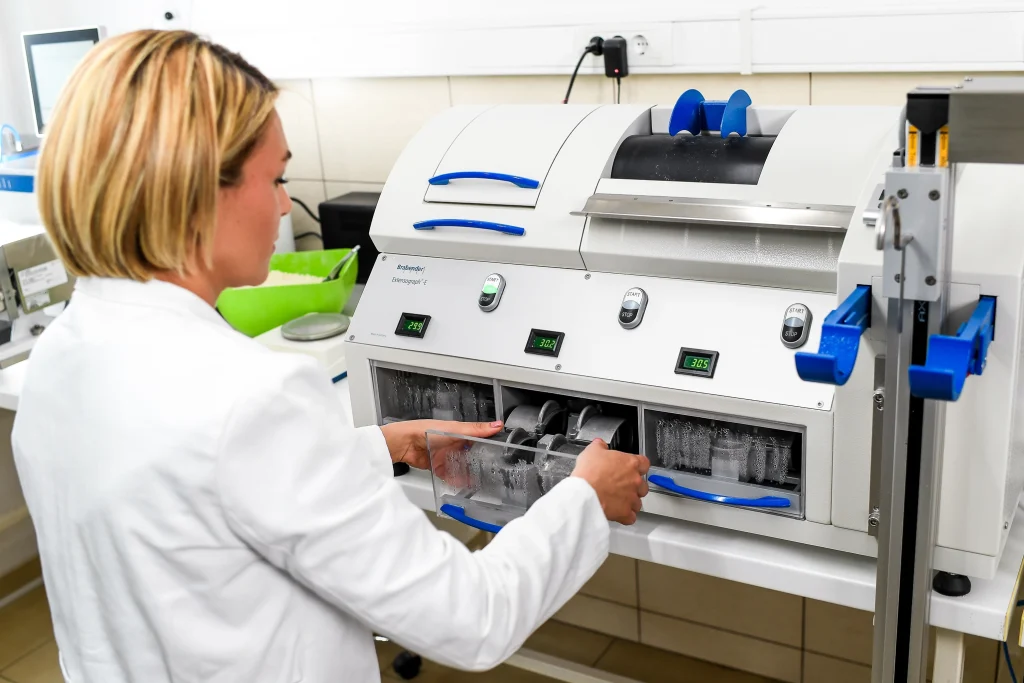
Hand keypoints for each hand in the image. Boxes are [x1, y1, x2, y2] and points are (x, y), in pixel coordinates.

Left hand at [380, 419, 503, 469]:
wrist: (405, 443)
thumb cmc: (427, 430)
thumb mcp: (456, 430)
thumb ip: (476, 430)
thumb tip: (497, 425)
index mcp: (458, 432)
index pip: (477, 439)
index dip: (488, 445)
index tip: (501, 452)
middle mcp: (452, 444)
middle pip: (469, 454)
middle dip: (478, 462)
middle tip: (492, 470)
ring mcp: (445, 456)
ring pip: (460, 466)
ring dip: (468, 473)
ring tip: (481, 480)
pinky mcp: (437, 466)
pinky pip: (449, 475)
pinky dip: (456, 480)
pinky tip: (464, 485)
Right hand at [571, 440, 649, 524]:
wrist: (584, 493)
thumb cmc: (589, 472)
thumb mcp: (592, 451)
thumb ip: (600, 446)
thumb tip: (600, 444)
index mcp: (630, 464)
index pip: (644, 463)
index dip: (638, 466)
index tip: (631, 468)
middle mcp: (635, 481)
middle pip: (643, 485)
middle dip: (634, 486)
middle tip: (622, 486)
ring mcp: (632, 498)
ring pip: (638, 502)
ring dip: (630, 502)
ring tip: (618, 501)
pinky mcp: (625, 513)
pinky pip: (631, 517)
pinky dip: (626, 516)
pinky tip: (618, 513)